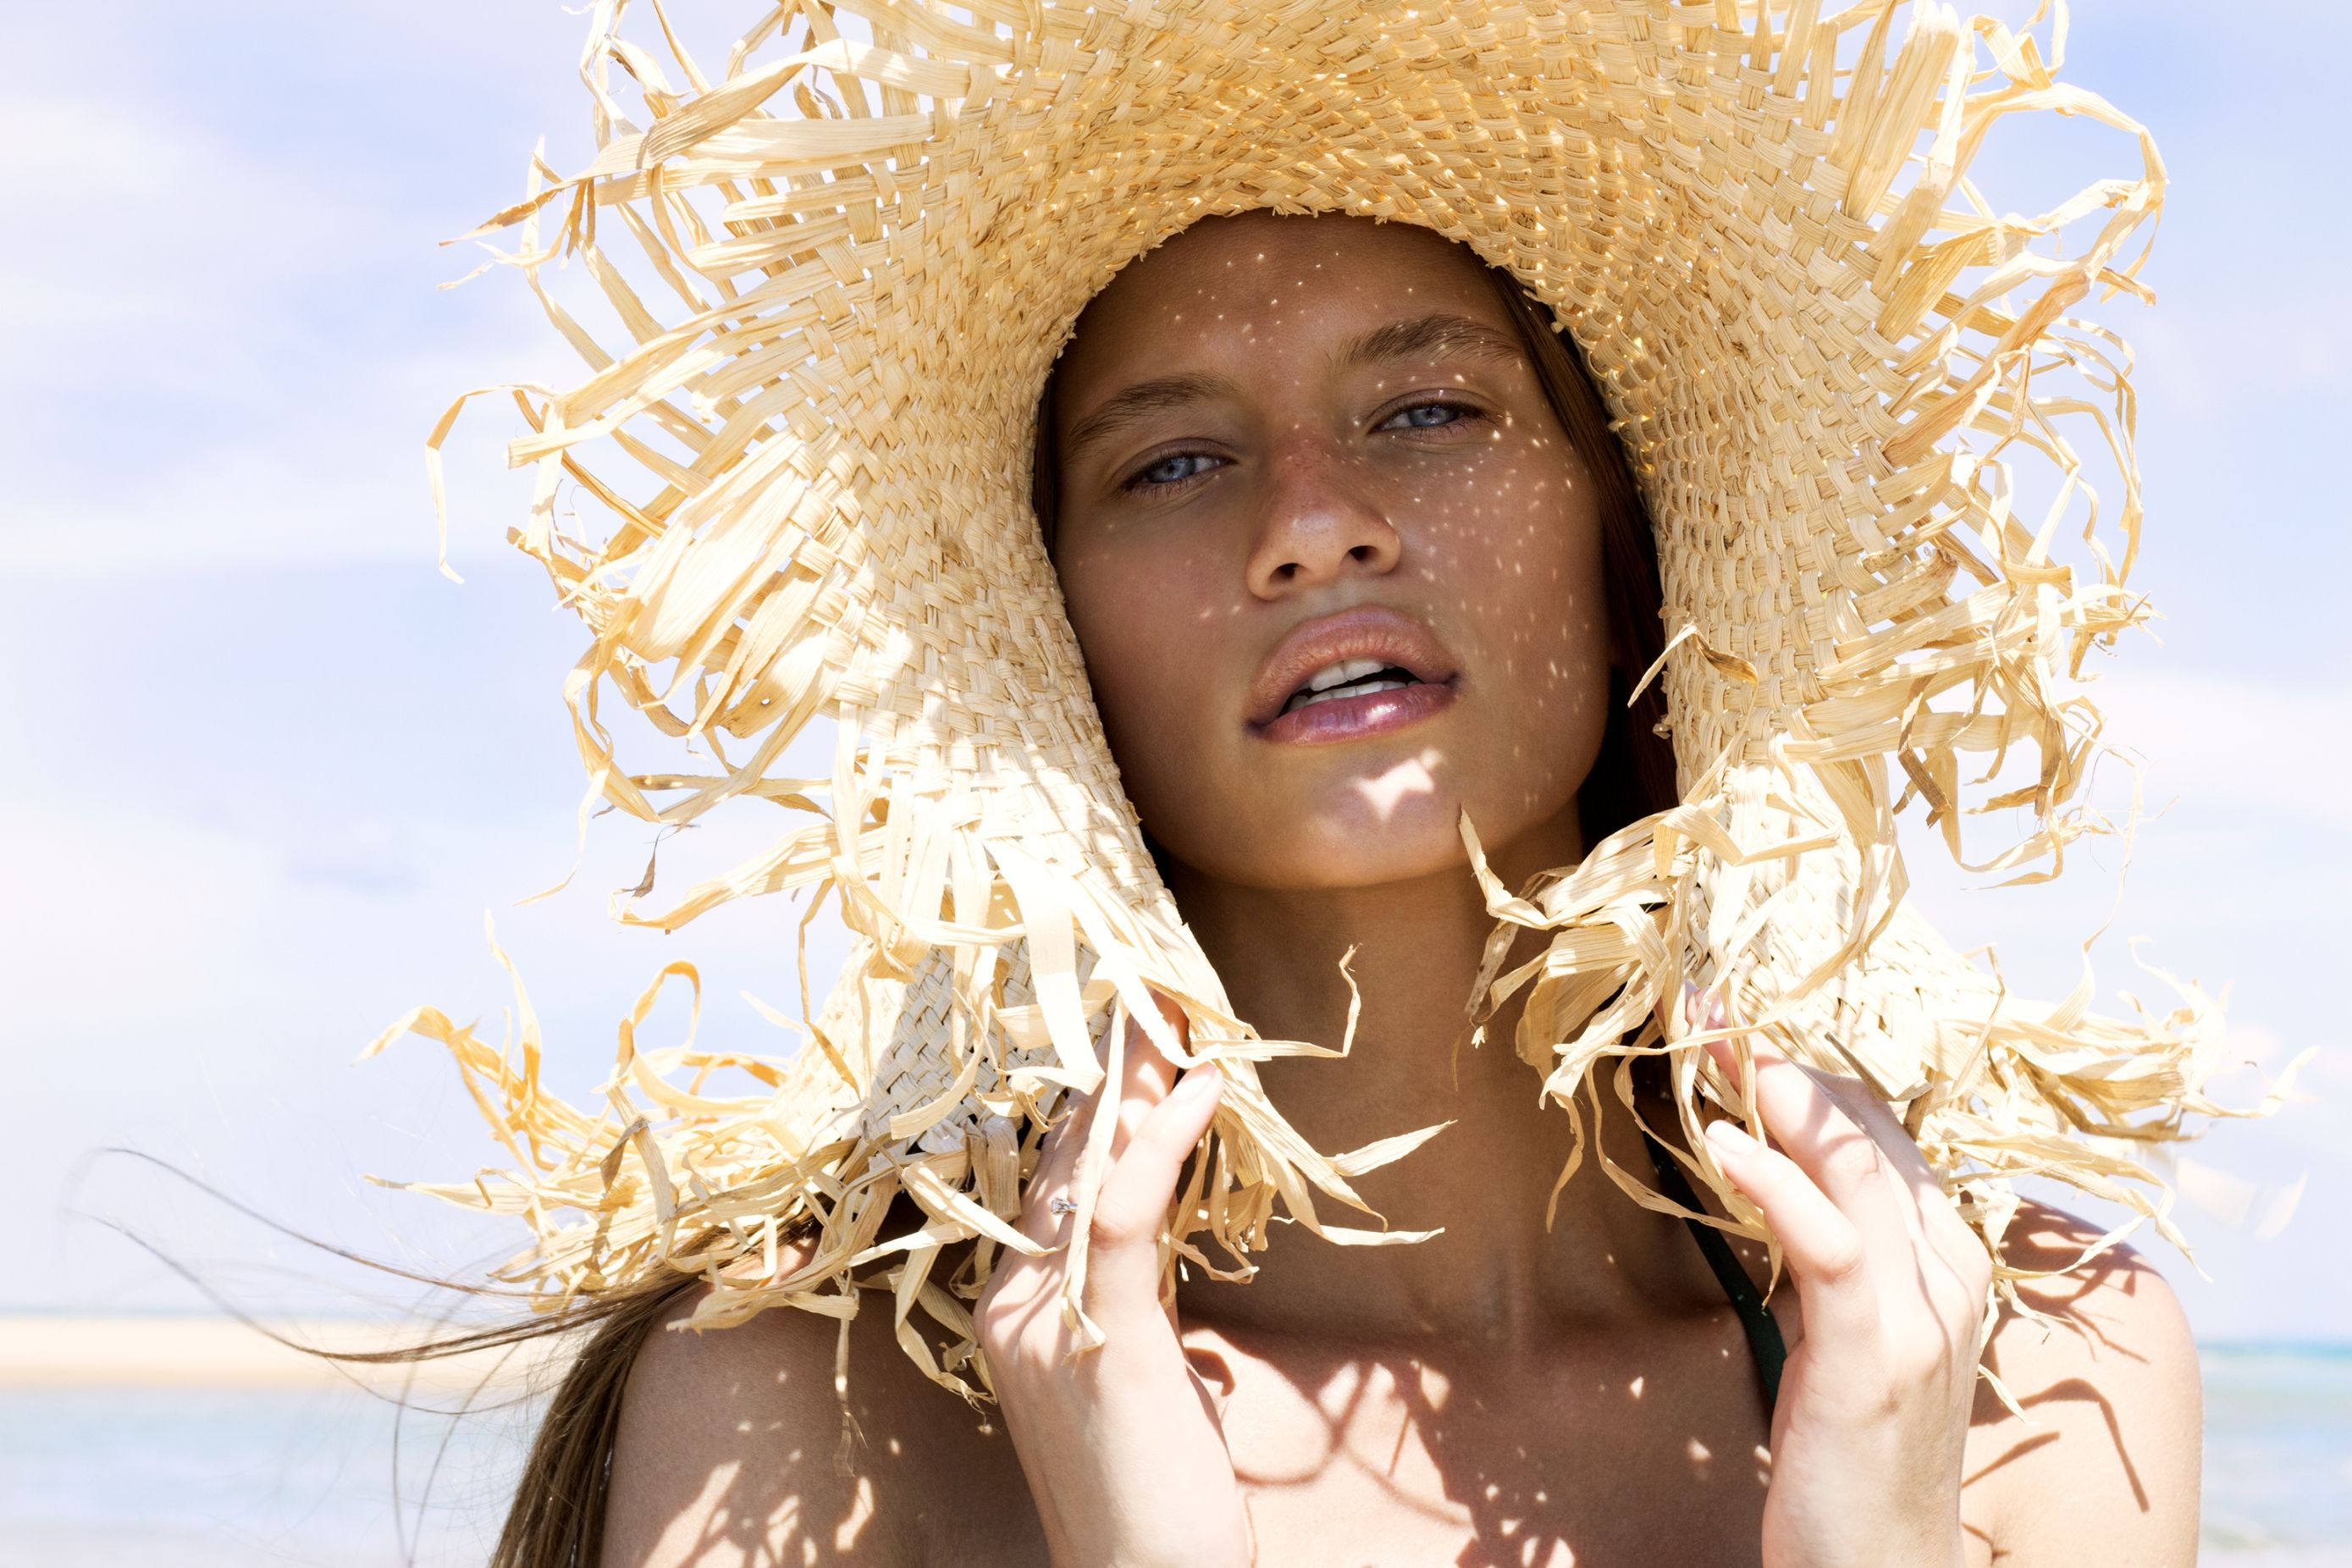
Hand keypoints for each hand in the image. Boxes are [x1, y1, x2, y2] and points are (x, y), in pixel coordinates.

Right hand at [974, 995, 1249, 1567]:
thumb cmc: (1154, 1494)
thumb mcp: (1136, 1373)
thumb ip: (1131, 1297)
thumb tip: (1154, 1231)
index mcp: (1013, 1310)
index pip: (1055, 1179)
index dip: (1101, 1105)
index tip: (1143, 1036)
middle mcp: (1011, 1306)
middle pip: (1065, 1160)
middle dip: (1114, 1073)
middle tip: (1156, 990)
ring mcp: (1044, 1324)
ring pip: (1089, 1172)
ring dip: (1139, 1084)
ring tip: (1178, 1011)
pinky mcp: (1102, 1340)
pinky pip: (1128, 1216)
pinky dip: (1165, 1141)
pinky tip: (1205, 1086)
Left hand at [1695, 1009, 1990, 1567]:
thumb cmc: (1853, 1455)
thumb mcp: (1843, 1333)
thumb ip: (1828, 1254)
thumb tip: (1768, 1172)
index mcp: (1948, 1260)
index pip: (1881, 1134)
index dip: (1807, 1070)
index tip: (1732, 1016)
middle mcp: (1951, 1273)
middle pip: (1870, 1132)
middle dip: (1787, 1058)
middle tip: (1706, 999)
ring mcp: (1922, 1314)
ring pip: (1859, 1168)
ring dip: (1779, 1091)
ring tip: (1711, 1037)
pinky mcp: (1877, 1357)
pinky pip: (1830, 1244)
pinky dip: (1777, 1182)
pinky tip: (1723, 1142)